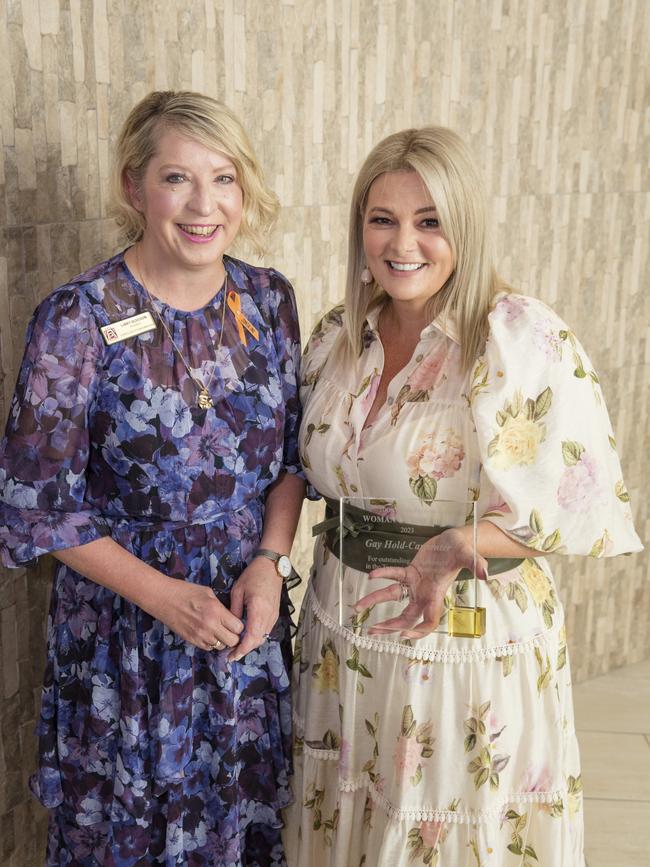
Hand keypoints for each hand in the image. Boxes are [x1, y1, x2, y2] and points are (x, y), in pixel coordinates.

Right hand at [148, 577, 243, 651]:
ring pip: (221, 647)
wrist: (163, 598)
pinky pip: (208, 648)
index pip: (238, 627)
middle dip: (233, 636)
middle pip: (232, 641)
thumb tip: (229, 616)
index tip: (235, 622)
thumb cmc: (185, 591)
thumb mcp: (208, 593)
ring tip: (217, 631)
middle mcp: (210, 626)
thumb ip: (220, 606)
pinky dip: (211, 643)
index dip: (239, 626)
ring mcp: (200, 635)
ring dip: (222, 640)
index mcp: (216, 611)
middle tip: (229, 629)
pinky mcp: (191, 640)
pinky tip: (207, 633)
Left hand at [228, 556, 282, 660]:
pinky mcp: (275, 614)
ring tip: (236, 648)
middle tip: (231, 655)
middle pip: (258, 640)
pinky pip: (265, 631)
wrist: (272, 567)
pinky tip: (246, 637)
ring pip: (262, 637)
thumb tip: (231, 627)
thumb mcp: (238, 590)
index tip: (231, 656)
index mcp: (258, 609)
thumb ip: (234, 610)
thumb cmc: (253, 575)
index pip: (251, 637)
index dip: (242, 649)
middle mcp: (268, 615)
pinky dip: (256, 637)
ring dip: (250, 644)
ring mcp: (274, 616)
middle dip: (244, 650)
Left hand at [354, 528, 487, 638]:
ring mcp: (416, 584)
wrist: (455, 540)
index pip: (429, 621)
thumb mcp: (469, 555)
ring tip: (356, 608)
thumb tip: (486, 574)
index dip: (418, 631)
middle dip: (389, 626)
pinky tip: (371, 576)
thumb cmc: (462, 549)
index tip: (404, 634)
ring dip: (375, 602)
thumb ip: (476, 564)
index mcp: (437, 595)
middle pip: (406, 617)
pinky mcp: (410, 572)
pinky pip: (393, 576)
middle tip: (372, 632)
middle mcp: (425, 594)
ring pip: (394, 598)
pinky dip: (383, 575)